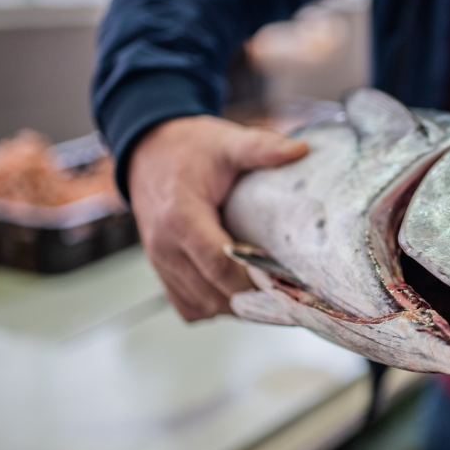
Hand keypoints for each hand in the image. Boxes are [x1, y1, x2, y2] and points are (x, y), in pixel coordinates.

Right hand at [128, 116, 308, 320]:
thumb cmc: (189, 149)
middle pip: (214, 294)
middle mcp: (165, 247)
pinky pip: (189, 306)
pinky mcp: (162, 272)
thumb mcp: (225, 142)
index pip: (220, 265)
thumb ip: (261, 147)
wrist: (148, 152)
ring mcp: (160, 263)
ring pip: (203, 306)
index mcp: (180, 217)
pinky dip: (215, 306)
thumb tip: (301, 149)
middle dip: (255, 299)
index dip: (256, 280)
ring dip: (237, 306)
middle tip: (291, 293)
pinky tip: (241, 291)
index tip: (290, 283)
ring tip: (272, 294)